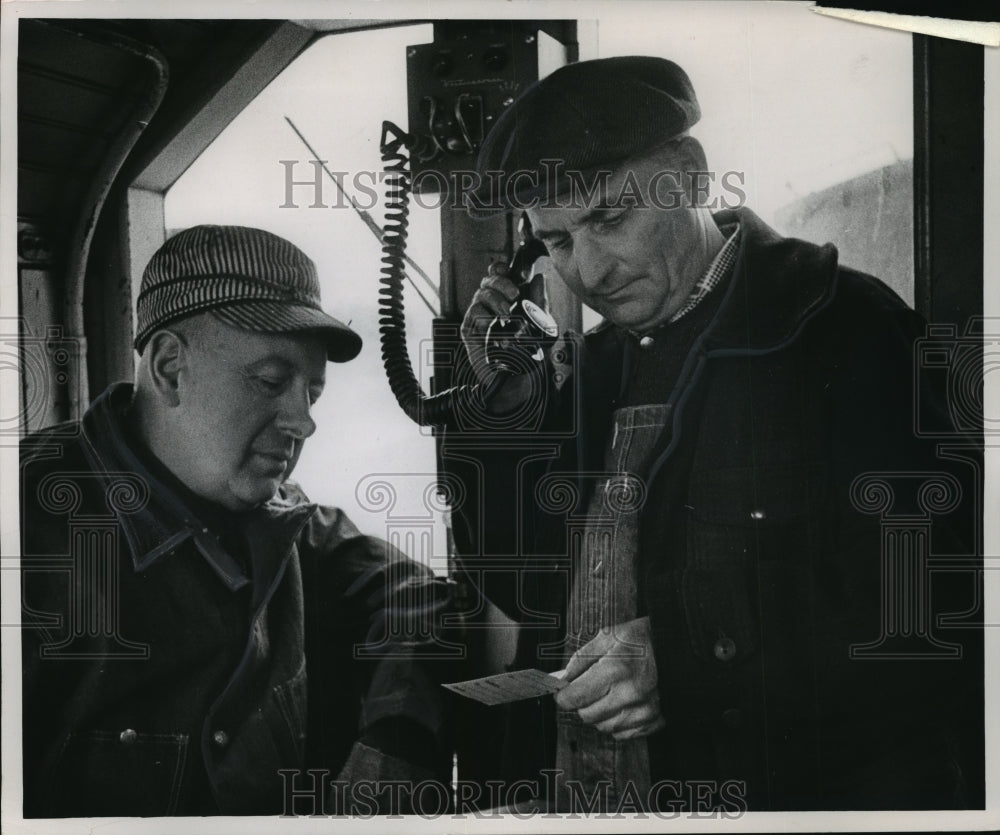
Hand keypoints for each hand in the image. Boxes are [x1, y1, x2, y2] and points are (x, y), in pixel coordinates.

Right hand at [460, 263, 548, 411]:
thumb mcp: (542, 326)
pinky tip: (494, 330)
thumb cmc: (530, 357)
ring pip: (481, 294)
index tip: (510, 270)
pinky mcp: (470, 332)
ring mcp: (480, 319)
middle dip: (502, 283)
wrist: (517, 382)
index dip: (502, 269)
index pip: (500, 276)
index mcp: (509, 302)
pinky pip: (474, 314)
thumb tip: (538, 277)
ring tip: (507, 319)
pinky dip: (486, 319)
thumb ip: (540, 302)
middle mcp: (493, 307)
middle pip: (489, 279)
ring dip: (497, 302)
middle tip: (514, 296)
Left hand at [553, 616, 665, 740]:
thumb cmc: (642, 639)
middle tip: (590, 688)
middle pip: (587, 716)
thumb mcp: (608, 636)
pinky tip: (625, 703)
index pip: (575, 698)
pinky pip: (623, 733)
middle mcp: (631, 694)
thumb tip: (562, 679)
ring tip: (611, 692)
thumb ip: (581, 659)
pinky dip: (619, 721)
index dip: (563, 696)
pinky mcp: (655, 720)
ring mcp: (645, 710)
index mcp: (615, 669)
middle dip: (582, 703)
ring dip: (601, 713)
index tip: (562, 693)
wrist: (678, 647)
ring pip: (604, 727)